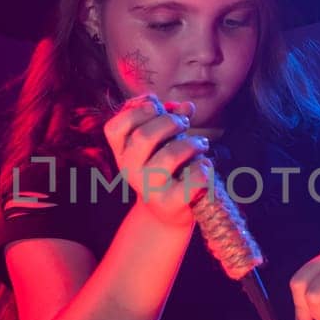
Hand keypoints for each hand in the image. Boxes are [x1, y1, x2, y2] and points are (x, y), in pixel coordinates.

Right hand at [101, 93, 212, 228]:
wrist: (165, 213)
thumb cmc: (164, 169)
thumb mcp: (159, 144)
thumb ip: (169, 119)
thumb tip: (186, 106)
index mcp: (122, 152)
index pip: (114, 128)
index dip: (135, 111)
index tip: (156, 106)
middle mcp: (130, 170)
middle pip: (144, 137)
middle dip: (170, 122)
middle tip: (184, 123)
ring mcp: (148, 187)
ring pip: (169, 155)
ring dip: (191, 144)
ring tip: (201, 145)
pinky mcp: (170, 202)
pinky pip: (192, 179)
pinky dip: (203, 167)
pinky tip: (205, 165)